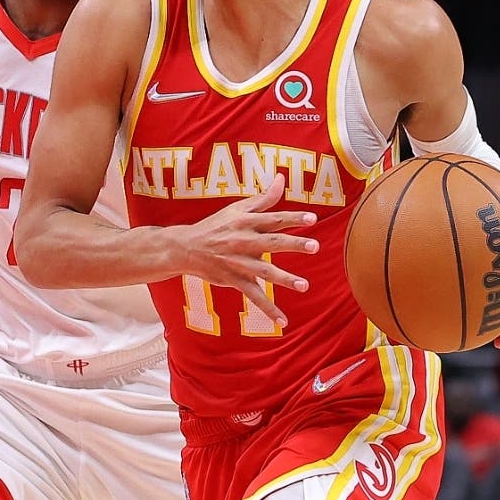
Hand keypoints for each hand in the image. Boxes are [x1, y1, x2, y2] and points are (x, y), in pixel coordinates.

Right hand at [183, 174, 318, 327]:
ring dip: (284, 278)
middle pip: (270, 242)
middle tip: (314, 246)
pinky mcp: (234, 280)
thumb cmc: (216, 225)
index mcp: (245, 222)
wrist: (186, 248)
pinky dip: (268, 309)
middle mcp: (242, 241)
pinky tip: (283, 321)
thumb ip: (264, 197)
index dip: (292, 218)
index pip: (272, 218)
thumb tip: (283, 178)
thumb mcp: (237, 208)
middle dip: (292, 244)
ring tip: (304, 285)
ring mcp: (238, 262)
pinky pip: (253, 296)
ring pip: (263, 271)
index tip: (312, 218)